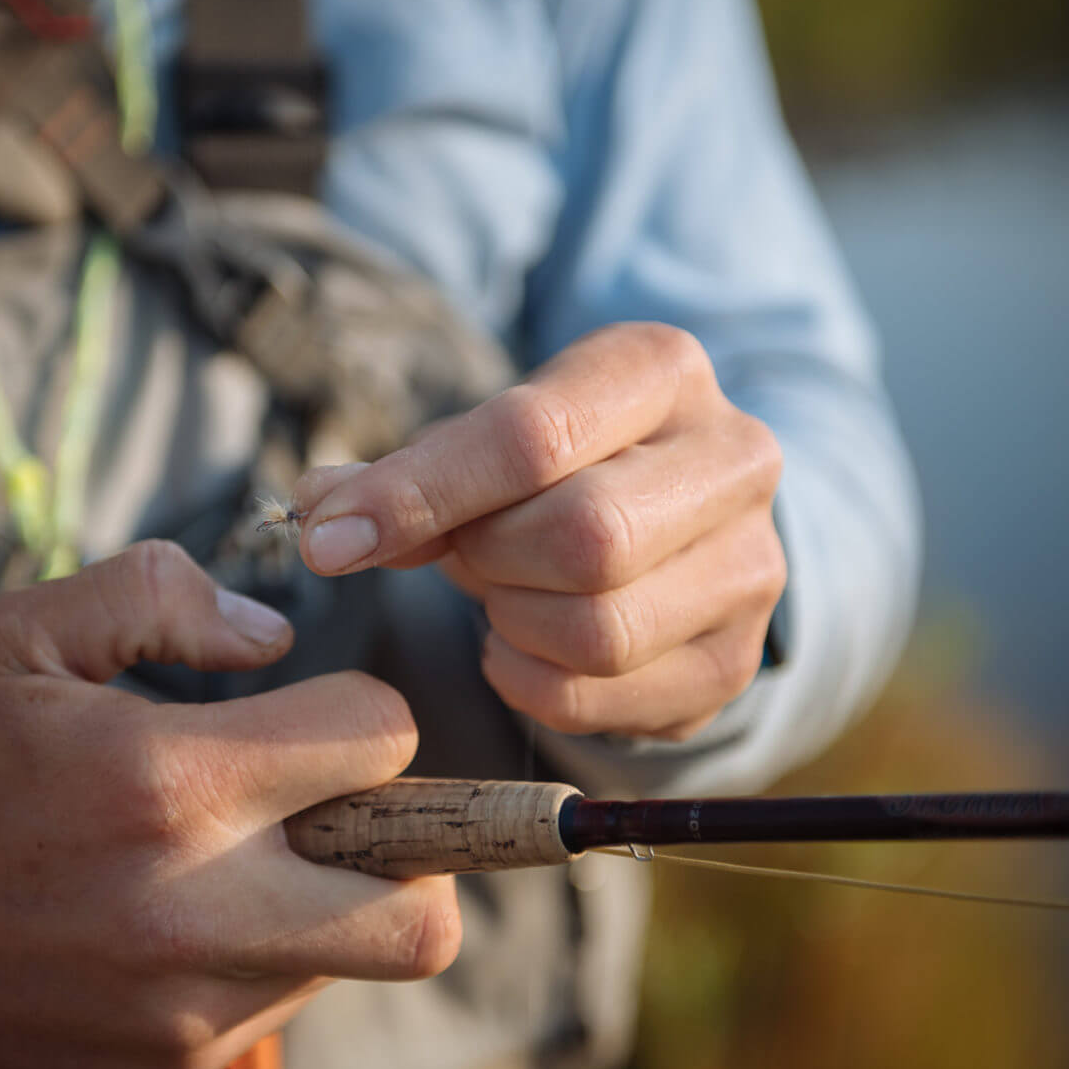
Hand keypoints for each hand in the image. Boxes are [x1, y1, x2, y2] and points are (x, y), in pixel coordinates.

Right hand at [0, 542, 459, 1068]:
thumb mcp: (25, 636)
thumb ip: (159, 596)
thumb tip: (272, 635)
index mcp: (169, 782)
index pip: (381, 740)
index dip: (364, 712)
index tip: (316, 717)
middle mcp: (195, 909)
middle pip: (423, 914)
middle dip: (415, 850)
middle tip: (348, 815)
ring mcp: (187, 1007)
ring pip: (358, 960)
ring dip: (334, 900)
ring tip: (243, 861)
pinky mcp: (171, 1065)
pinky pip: (282, 1005)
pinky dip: (270, 956)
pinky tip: (189, 919)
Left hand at [295, 323, 784, 741]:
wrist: (677, 519)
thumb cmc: (562, 466)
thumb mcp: (492, 440)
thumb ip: (406, 475)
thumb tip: (318, 515)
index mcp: (662, 370)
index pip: (533, 435)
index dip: (419, 494)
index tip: (329, 537)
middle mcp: (733, 459)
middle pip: (582, 538)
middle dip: (489, 560)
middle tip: (464, 557)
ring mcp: (751, 567)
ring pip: (598, 630)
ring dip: (513, 624)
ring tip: (504, 594)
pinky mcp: (732, 661)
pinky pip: (600, 699)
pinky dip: (530, 681)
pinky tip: (523, 644)